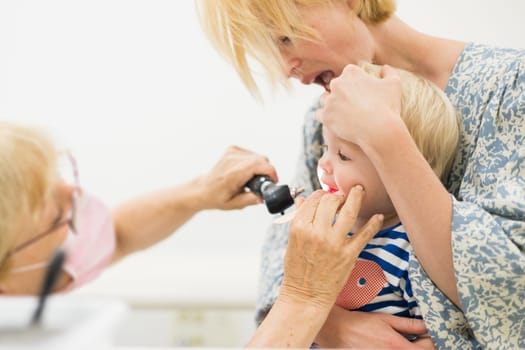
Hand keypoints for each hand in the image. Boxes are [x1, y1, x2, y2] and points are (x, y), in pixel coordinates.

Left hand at [194, 145, 277, 209]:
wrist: (203, 189)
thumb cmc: (216, 196)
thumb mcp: (234, 204)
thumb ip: (250, 200)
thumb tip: (263, 196)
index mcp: (232, 174)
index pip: (259, 164)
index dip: (271, 173)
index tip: (273, 181)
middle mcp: (232, 160)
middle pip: (262, 159)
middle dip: (267, 172)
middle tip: (262, 184)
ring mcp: (231, 152)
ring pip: (259, 156)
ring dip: (261, 167)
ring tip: (252, 179)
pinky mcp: (232, 149)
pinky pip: (253, 154)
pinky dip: (254, 163)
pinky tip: (247, 172)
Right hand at [280, 186, 383, 308]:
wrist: (305, 295)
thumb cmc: (297, 269)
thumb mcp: (292, 242)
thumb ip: (298, 219)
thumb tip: (302, 200)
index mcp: (299, 227)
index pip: (313, 200)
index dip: (321, 194)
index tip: (326, 195)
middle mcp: (316, 232)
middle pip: (330, 201)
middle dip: (337, 195)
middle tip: (342, 196)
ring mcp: (334, 243)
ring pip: (348, 211)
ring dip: (356, 198)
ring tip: (360, 191)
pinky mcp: (348, 254)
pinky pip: (364, 234)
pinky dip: (373, 224)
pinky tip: (378, 216)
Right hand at [315, 306, 433, 348]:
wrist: (337, 331)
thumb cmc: (360, 323)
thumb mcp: (385, 320)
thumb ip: (408, 325)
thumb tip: (427, 325)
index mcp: (397, 347)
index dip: (432, 341)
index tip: (430, 333)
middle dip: (423, 346)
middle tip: (421, 337)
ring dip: (411, 347)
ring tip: (409, 340)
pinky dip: (399, 349)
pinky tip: (397, 344)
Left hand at [317, 64, 402, 146]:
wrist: (379, 130)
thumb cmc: (388, 106)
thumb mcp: (394, 85)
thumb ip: (389, 73)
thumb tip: (384, 68)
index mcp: (351, 72)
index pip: (348, 74)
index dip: (354, 84)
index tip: (359, 93)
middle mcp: (337, 83)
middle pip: (334, 86)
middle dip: (340, 94)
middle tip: (350, 105)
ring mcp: (329, 100)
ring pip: (324, 100)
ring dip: (330, 105)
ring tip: (341, 114)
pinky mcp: (325, 115)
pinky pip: (320, 114)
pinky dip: (326, 118)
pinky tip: (335, 122)